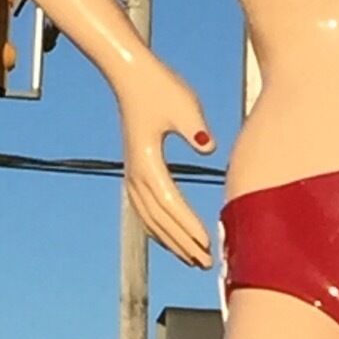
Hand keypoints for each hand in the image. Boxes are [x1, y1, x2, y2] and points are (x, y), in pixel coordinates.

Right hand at [118, 61, 216, 267]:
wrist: (131, 75)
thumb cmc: (159, 87)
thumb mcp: (185, 105)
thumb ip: (196, 129)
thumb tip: (207, 146)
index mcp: (148, 161)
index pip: (171, 203)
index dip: (189, 227)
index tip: (207, 245)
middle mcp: (136, 174)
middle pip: (160, 219)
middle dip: (182, 244)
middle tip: (206, 263)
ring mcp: (133, 174)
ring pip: (151, 219)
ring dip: (171, 241)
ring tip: (192, 259)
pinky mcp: (136, 170)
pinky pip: (146, 210)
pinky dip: (159, 228)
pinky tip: (172, 238)